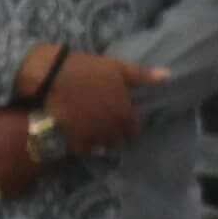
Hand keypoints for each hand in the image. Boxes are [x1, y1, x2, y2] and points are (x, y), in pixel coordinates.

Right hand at [46, 51, 161, 154]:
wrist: (49, 76)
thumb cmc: (86, 70)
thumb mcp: (117, 68)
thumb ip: (142, 76)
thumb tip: (168, 76)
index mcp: (125, 114)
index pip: (133, 130)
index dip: (127, 124)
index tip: (119, 118)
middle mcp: (112, 130)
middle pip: (118, 140)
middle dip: (114, 133)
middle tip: (104, 122)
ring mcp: (92, 137)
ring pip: (102, 146)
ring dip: (99, 139)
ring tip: (91, 128)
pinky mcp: (73, 141)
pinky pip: (84, 150)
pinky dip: (83, 144)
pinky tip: (78, 133)